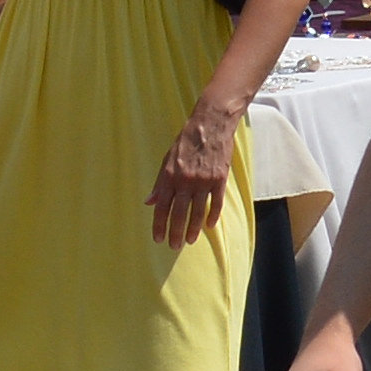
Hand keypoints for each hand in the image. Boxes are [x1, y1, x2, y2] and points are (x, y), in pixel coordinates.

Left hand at [152, 97, 244, 253]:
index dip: (159, 224)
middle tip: (173, 246)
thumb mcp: (167, 158)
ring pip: (197, 212)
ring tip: (189, 241)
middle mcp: (186, 180)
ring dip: (192, 229)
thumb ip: (160, 182)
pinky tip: (209, 226)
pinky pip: (216, 202)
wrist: (211, 123)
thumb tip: (150, 202)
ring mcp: (204, 180)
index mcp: (170, 175)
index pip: (162, 206)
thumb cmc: (186, 140)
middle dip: (175, 232)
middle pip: (179, 213)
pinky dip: (212, 216)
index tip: (158, 238)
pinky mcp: (219, 179)